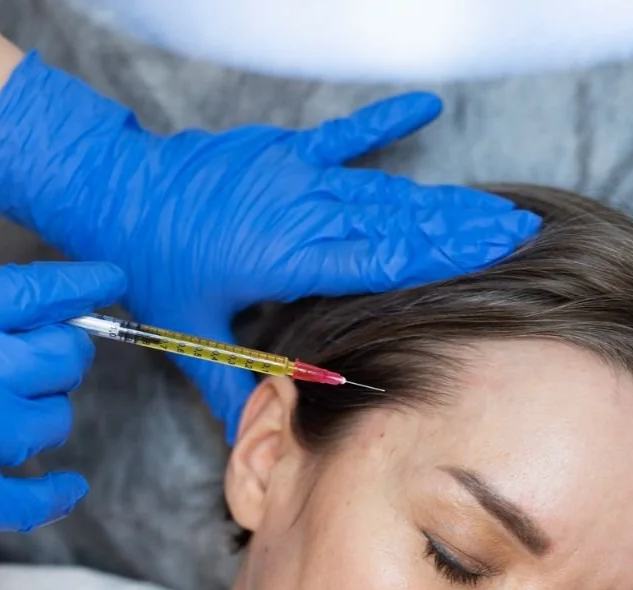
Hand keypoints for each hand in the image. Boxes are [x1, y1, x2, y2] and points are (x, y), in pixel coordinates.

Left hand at [0, 52, 540, 437]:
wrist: (112, 192)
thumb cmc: (152, 265)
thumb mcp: (191, 336)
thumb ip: (233, 387)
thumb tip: (263, 439)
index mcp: (291, 256)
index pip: (384, 260)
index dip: (444, 257)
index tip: (494, 256)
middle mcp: (304, 210)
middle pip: (401, 221)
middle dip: (464, 229)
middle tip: (521, 234)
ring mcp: (296, 173)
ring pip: (383, 188)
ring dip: (439, 198)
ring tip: (491, 207)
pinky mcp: (284, 148)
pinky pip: (344, 134)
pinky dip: (384, 122)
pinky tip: (425, 107)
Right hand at [0, 216, 124, 589]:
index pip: (33, 292)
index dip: (79, 285)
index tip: (110, 280)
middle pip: (60, 356)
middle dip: (61, 350)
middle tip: (46, 354)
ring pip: (52, 420)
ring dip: (39, 413)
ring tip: (8, 414)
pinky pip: (40, 496)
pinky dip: (57, 492)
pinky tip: (65, 486)